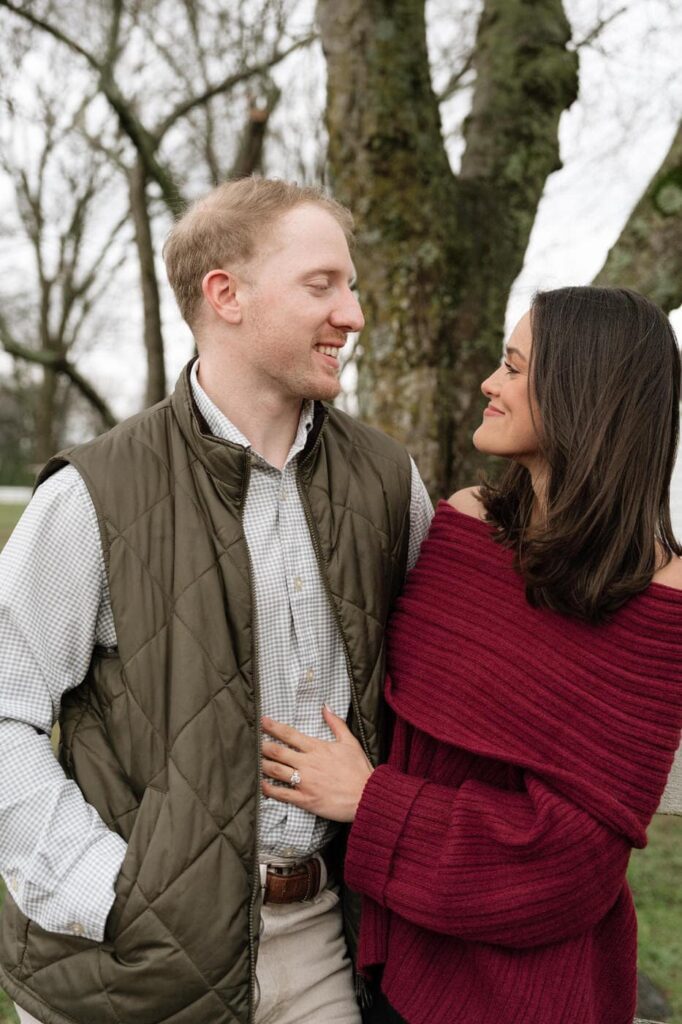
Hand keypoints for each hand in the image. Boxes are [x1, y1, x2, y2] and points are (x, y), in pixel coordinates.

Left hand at [260, 705, 372, 821]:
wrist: (367, 796)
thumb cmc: (359, 769)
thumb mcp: (350, 742)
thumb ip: (336, 723)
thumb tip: (325, 707)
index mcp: (317, 748)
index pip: (290, 734)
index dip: (273, 727)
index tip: (262, 721)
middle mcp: (308, 763)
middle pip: (278, 752)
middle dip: (263, 746)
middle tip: (255, 743)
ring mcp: (305, 782)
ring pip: (275, 771)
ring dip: (263, 765)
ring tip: (256, 762)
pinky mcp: (305, 799)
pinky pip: (281, 794)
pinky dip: (269, 789)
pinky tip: (262, 785)